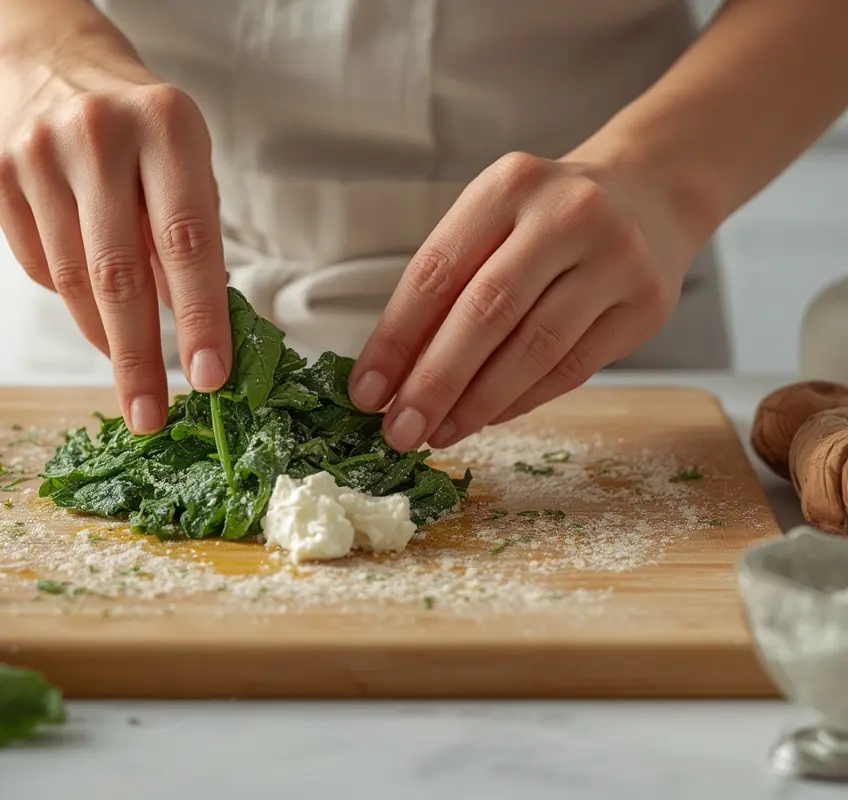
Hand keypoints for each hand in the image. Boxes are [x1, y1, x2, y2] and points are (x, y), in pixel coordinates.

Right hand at [0, 38, 229, 434]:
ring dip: (105, 339)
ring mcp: (37, 152)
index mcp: (166, 125)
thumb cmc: (141, 130)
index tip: (208, 378)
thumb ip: (193, 241)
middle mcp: (98, 133)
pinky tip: (90, 298)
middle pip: (118, 273)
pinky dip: (69, 299)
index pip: (187, 241)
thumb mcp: (187, 164)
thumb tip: (193, 334)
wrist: (52, 64)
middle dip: (138, 358)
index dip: (198, 318)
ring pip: (71, 280)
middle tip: (151, 415)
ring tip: (130, 372)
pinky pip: (36, 266)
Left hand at [349, 149, 697, 451]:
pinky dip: (521, 400)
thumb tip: (391, 376)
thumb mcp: (491, 221)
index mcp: (508, 185)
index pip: (437, 272)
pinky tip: (486, 418)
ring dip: (476, 403)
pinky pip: (571, 368)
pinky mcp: (646, 306)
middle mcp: (567, 215)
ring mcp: (616, 259)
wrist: (651, 193)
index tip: (366, 391)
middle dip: (433, 381)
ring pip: (533, 348)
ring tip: (438, 432)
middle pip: (485, 313)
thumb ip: (445, 287)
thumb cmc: (546, 218)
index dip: (395, 339)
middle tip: (399, 429)